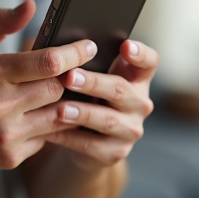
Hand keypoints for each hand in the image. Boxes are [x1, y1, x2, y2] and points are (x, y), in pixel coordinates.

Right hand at [0, 0, 98, 174]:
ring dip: (68, 103)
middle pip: (58, 88)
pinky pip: (47, 138)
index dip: (75, 53)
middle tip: (79, 70)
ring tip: (71, 92)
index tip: (88, 46)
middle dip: (72, 78)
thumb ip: (0, 22)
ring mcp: (6, 133)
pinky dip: (52, 125)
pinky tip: (48, 115)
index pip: (48, 61)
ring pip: (59, 115)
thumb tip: (31, 5)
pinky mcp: (11, 156)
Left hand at [44, 39, 158, 170]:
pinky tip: (49, 130)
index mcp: (137, 79)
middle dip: (93, 83)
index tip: (125, 45)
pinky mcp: (115, 152)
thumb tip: (58, 47)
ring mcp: (130, 130)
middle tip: (70, 77)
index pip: (149, 62)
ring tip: (61, 109)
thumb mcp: (93, 77)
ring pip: (107, 120)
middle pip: (121, 90)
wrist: (89, 140)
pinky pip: (90, 144)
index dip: (140, 54)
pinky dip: (68, 136)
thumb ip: (87, 62)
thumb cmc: (88, 96)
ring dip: (82, 113)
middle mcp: (139, 103)